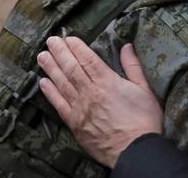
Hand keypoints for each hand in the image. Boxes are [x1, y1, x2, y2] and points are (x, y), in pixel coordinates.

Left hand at [37, 36, 163, 167]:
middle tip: (50, 41)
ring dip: (51, 68)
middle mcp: (91, 92)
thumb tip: (127, 46)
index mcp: (108, 82)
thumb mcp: (145, 90)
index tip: (68, 38)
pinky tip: (43, 83)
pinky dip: (50, 93)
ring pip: (62, 83)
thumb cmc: (143, 120)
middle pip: (72, 68)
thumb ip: (134, 67)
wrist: (134, 149)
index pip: (88, 59)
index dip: (77, 47)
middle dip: (60, 53)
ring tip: (42, 56)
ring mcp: (80, 108)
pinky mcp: (75, 123)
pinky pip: (59, 105)